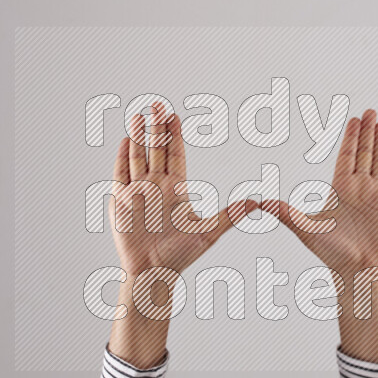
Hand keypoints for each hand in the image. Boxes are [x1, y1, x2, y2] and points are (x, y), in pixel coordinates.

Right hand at [108, 104, 254, 366]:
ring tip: (139, 115)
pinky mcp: (121, 202)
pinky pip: (121, 175)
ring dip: (138, 137)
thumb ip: (231, 215)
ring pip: (138, 157)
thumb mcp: (209, 232)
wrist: (153, 272)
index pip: (175, 155)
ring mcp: (138, 192)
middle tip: (156, 105)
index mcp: (176, 189)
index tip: (175, 115)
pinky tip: (125, 141)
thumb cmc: (181, 255)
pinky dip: (123, 158)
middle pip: (156, 150)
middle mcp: (156, 186)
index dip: (175, 135)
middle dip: (156, 127)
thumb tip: (257, 202)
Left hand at [263, 109, 377, 361]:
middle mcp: (360, 189)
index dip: (350, 138)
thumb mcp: (305, 228)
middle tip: (369, 111)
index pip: (346, 157)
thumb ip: (285, 213)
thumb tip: (259, 202)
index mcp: (341, 189)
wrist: (357, 270)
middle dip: (368, 132)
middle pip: (364, 154)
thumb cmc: (331, 253)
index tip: (352, 119)